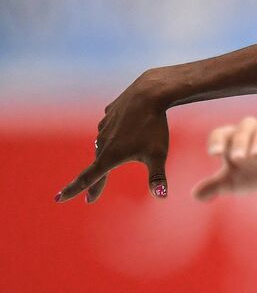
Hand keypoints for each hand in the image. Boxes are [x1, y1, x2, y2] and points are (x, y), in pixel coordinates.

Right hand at [57, 71, 171, 202]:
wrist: (148, 94)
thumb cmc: (154, 127)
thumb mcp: (158, 155)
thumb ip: (157, 177)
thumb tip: (161, 196)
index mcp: (110, 156)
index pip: (88, 178)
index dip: (74, 189)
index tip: (59, 198)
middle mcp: (102, 142)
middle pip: (98, 166)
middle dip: (95, 181)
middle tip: (92, 195)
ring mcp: (104, 126)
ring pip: (104, 145)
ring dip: (107, 155)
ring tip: (110, 163)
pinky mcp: (110, 114)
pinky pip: (110, 128)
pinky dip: (112, 134)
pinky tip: (119, 133)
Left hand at [192, 117, 256, 200]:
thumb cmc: (253, 170)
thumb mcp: (233, 181)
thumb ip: (214, 186)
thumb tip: (195, 196)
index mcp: (231, 139)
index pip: (220, 134)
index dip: (216, 142)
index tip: (213, 154)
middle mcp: (249, 131)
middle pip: (241, 131)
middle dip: (239, 144)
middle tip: (237, 159)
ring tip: (256, 155)